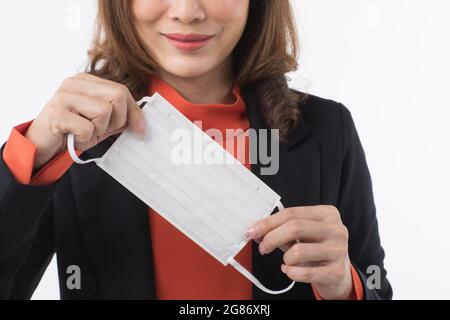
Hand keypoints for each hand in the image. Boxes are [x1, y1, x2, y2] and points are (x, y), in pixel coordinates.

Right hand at [25, 73, 146, 169]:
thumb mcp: (101, 124)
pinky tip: (74, 137)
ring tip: (85, 133)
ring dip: (99, 130)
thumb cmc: (73, 131)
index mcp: (87, 81)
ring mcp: (64, 96)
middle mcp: (75, 83)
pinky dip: (85, 139)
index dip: (134, 112)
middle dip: (118, 120)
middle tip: (102, 130)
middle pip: (118, 96)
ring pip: (105, 111)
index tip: (140, 129)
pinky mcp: (57, 113)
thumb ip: (119, 118)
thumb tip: (141, 123)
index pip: (122, 91)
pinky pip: (88, 128)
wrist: (42, 144)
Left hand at [247, 205, 353, 299]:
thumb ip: (283, 229)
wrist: (338, 273)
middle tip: (263, 247)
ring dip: (285, 259)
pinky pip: (304, 273)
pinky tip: (291, 270)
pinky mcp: (337, 272)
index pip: (292, 213)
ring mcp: (339, 250)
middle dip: (271, 238)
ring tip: (288, 261)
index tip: (253, 230)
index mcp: (327, 213)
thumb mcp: (303, 234)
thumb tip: (258, 230)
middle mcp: (336, 229)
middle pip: (295, 228)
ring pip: (298, 252)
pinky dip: (291, 273)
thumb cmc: (317, 248)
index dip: (269, 222)